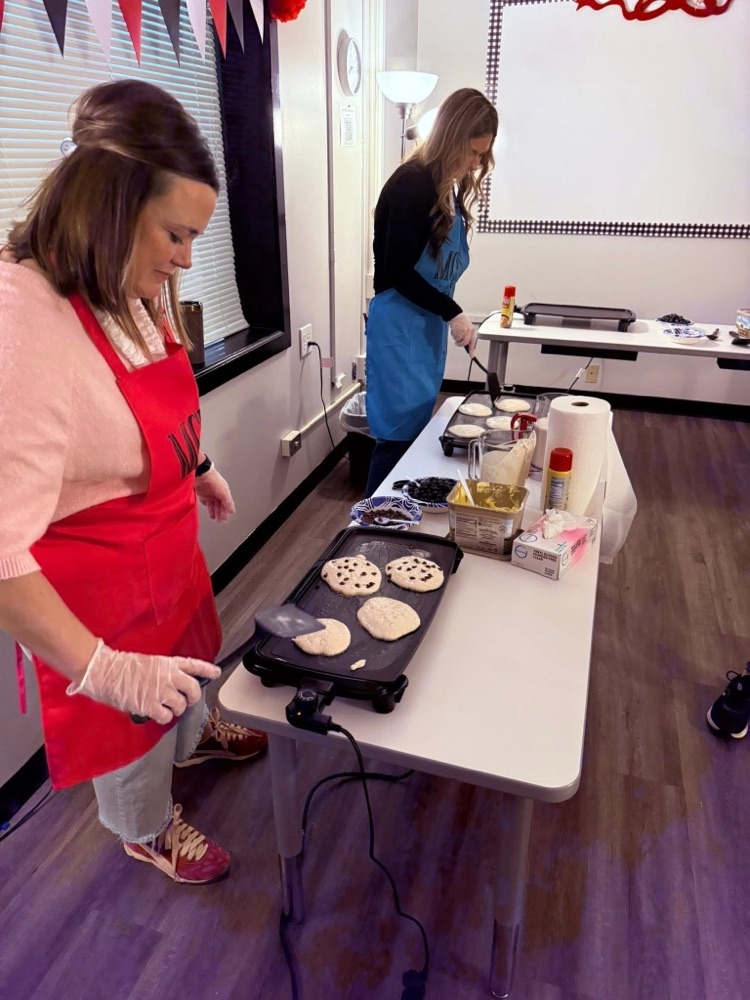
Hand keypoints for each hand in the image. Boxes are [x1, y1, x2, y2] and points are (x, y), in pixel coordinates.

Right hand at [67, 640, 220, 724]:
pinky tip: (157, 714)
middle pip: (193, 688)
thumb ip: (161, 672)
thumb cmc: (121, 665)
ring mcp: (161, 691)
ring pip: (181, 705)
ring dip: (176, 709)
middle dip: (193, 697)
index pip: (193, 664)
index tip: (216, 672)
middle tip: (188, 701)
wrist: (105, 671)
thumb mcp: (147, 662)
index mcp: (167, 663)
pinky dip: (164, 718)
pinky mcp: (151, 705)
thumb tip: (168, 683)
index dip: (207, 669)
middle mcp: (168, 676)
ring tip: (166, 708)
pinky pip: (166, 716)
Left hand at [194, 465, 235, 521]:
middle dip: (220, 513)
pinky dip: (206, 504)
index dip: (226, 511)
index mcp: (224, 491)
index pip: (226, 503)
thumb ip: (228, 502)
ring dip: (213, 511)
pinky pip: (204, 500)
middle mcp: (217, 492)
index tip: (225, 518)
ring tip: (214, 517)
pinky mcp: (201, 492)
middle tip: (220, 520)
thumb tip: (232, 510)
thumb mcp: (224, 493)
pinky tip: (206, 507)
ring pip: (212, 504)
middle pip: (219, 505)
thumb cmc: (213, 480)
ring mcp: (209, 492)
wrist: (200, 473)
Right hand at [449, 312, 475, 355]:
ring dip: (456, 338)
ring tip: (456, 332)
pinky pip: (455, 337)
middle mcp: (469, 331)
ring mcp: (463, 330)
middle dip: (460, 343)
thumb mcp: (467, 328)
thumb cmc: (461, 321)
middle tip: (457, 343)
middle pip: (465, 342)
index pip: (472, 342)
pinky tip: (454, 330)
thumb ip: (468, 336)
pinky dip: (453, 335)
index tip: (472, 355)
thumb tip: (467, 345)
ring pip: (459, 340)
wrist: (455, 315)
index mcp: (472, 331)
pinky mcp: (458, 330)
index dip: (472, 349)